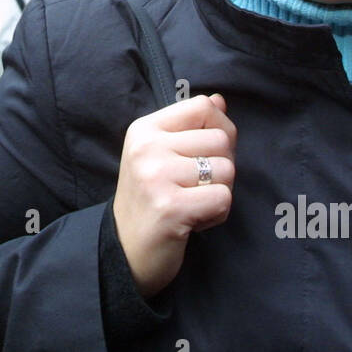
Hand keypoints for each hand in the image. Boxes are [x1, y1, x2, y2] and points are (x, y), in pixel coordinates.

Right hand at [112, 94, 235, 297]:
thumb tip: (219, 100)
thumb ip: (191, 126)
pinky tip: (194, 220)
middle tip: (195, 188)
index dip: (219, 129)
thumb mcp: (161, 155)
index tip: (205, 155)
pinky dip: (217, 214)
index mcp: (144, 129)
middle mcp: (147, 147)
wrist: (125, 251)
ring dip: (219, 192)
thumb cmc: (150, 200)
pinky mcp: (171, 207)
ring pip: (227, 169)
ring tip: (192, 204)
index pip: (202, 106)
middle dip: (221, 166)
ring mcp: (157, 176)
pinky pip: (223, 198)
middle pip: (221, 139)